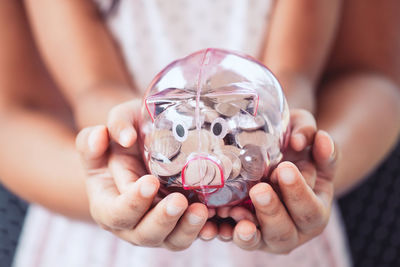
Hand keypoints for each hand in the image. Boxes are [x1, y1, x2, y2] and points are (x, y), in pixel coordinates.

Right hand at [76, 100, 209, 249]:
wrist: (143, 144)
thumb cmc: (124, 137)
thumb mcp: (111, 127)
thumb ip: (104, 131)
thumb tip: (115, 137)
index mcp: (107, 204)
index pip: (115, 212)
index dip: (131, 202)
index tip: (150, 182)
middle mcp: (130, 222)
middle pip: (144, 233)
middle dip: (162, 220)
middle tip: (179, 201)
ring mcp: (157, 225)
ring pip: (171, 240)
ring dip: (187, 229)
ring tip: (201, 211)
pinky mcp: (178, 223)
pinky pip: (191, 234)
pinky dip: (203, 231)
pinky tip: (215, 224)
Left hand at [215, 109, 338, 252]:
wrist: (276, 159)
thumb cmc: (294, 148)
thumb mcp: (305, 135)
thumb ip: (308, 134)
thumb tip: (306, 140)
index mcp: (316, 208)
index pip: (310, 208)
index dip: (299, 191)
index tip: (285, 169)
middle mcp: (295, 229)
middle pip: (284, 230)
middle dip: (271, 209)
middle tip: (259, 189)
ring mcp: (269, 235)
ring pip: (258, 239)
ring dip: (246, 227)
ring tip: (233, 210)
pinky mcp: (246, 234)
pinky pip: (235, 238)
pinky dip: (225, 232)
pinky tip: (214, 225)